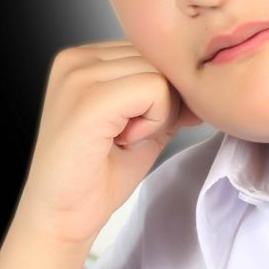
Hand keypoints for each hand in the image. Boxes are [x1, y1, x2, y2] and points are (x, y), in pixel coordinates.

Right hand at [15, 40, 202, 245]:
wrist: (62, 218)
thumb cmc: (96, 176)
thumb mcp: (142, 122)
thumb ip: (167, 94)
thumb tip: (205, 80)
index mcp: (84, 58)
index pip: (154, 49)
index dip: (164, 90)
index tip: (141, 126)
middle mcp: (76, 58)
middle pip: (160, 57)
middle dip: (165, 101)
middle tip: (131, 136)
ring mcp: (79, 75)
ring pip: (161, 73)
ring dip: (158, 113)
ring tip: (122, 138)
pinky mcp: (88, 99)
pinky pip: (155, 90)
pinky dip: (154, 121)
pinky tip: (123, 141)